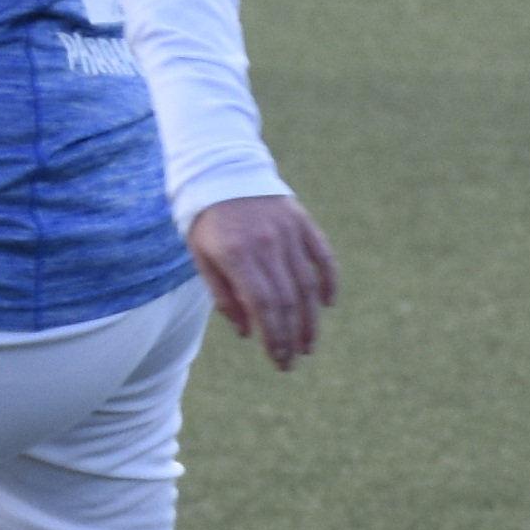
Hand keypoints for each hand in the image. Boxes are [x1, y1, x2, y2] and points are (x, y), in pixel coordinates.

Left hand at [188, 192, 343, 368]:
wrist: (220, 168)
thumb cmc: (205, 219)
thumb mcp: (200, 257)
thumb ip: (222, 294)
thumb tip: (246, 333)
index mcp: (237, 254)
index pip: (263, 305)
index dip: (273, 336)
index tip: (277, 359)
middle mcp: (267, 244)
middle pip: (288, 300)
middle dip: (291, 336)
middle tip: (292, 361)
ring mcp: (288, 232)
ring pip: (308, 284)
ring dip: (310, 319)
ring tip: (308, 344)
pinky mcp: (302, 222)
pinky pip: (323, 256)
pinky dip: (328, 281)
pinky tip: (327, 304)